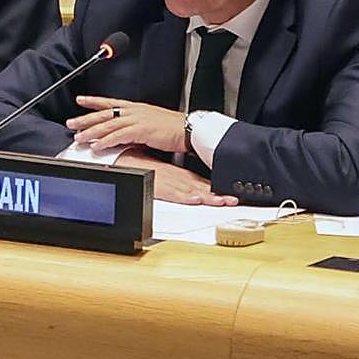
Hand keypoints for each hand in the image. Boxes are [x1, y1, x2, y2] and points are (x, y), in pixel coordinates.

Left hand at [67, 96, 186, 152]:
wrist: (189, 130)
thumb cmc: (173, 129)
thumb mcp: (150, 123)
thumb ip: (135, 127)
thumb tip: (123, 134)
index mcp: (136, 108)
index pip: (110, 102)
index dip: (94, 101)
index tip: (80, 100)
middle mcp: (134, 111)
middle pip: (104, 113)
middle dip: (86, 118)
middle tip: (71, 123)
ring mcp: (137, 120)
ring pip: (108, 124)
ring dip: (92, 132)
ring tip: (79, 137)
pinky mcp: (141, 130)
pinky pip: (118, 136)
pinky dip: (106, 141)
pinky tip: (97, 146)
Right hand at [115, 151, 238, 205]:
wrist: (124, 157)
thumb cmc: (142, 165)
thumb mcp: (163, 172)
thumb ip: (176, 180)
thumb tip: (190, 190)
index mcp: (180, 175)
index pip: (203, 183)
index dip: (218, 189)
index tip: (233, 194)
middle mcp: (178, 178)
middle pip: (202, 188)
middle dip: (218, 195)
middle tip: (233, 200)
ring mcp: (169, 183)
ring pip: (192, 191)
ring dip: (207, 197)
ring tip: (221, 202)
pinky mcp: (159, 187)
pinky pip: (174, 194)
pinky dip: (185, 197)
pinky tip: (194, 199)